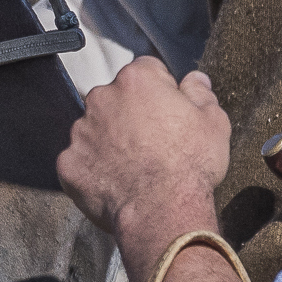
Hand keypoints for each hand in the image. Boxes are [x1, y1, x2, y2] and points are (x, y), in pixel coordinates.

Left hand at [57, 57, 229, 244]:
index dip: (162, 92)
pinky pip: (80, 161)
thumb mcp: (213, 123)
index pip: (147, 72)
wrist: (162, 210)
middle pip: (116, 99)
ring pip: (95, 129)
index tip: (170, 114)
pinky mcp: (69, 162)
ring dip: (109, 142)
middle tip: (153, 145)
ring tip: (135, 168)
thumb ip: (200, 94)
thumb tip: (196, 79)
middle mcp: (102, 98)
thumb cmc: (190, 165)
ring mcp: (81, 130)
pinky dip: (94, 170)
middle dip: (131, 115)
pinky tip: (115, 184)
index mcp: (136, 81)